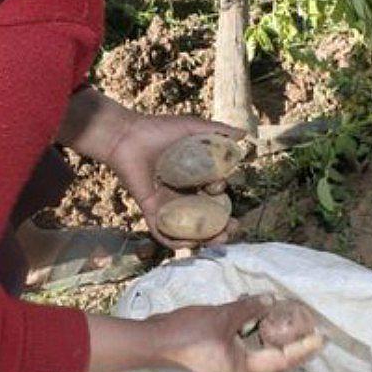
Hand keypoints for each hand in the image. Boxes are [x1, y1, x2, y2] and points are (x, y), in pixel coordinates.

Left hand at [105, 112, 246, 248]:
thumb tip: (244, 136)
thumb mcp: (192, 128)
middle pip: (205, 217)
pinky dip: (175, 241)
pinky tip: (191, 243)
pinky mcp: (151, 209)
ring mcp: (166, 203)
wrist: (126, 135)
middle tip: (233, 229)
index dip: (222, 198)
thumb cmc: (157, 129)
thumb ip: (218, 131)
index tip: (221, 187)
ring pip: (188, 229)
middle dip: (222, 227)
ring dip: (205, 239)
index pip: (213, 195)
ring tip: (219, 240)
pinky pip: (163, 232)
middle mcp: (181, 193)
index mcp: (192, 178)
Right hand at [151, 296, 323, 371]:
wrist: (152, 340)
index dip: (301, 350)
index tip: (320, 339)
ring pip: (257, 354)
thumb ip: (248, 309)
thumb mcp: (222, 317)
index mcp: (240, 366)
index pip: (280, 361)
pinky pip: (244, 346)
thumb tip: (271, 300)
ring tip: (291, 325)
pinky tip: (260, 320)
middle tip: (310, 331)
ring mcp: (223, 363)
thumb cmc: (188, 332)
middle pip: (272, 361)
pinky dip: (256, 335)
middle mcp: (235, 369)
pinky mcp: (214, 354)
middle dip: (291, 347)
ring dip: (273, 341)